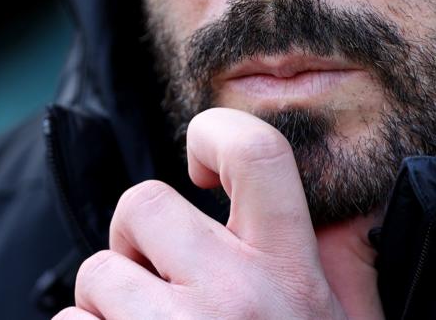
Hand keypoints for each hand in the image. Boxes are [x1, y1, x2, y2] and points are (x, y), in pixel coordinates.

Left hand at [54, 106, 383, 318]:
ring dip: (106, 310)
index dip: (215, 133)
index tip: (199, 167)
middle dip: (138, 243)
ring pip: (94, 275)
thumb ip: (340, 265)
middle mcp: (235, 296)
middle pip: (142, 205)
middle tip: (160, 285)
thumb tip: (338, 210)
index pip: (256, 152)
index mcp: (293, 274)